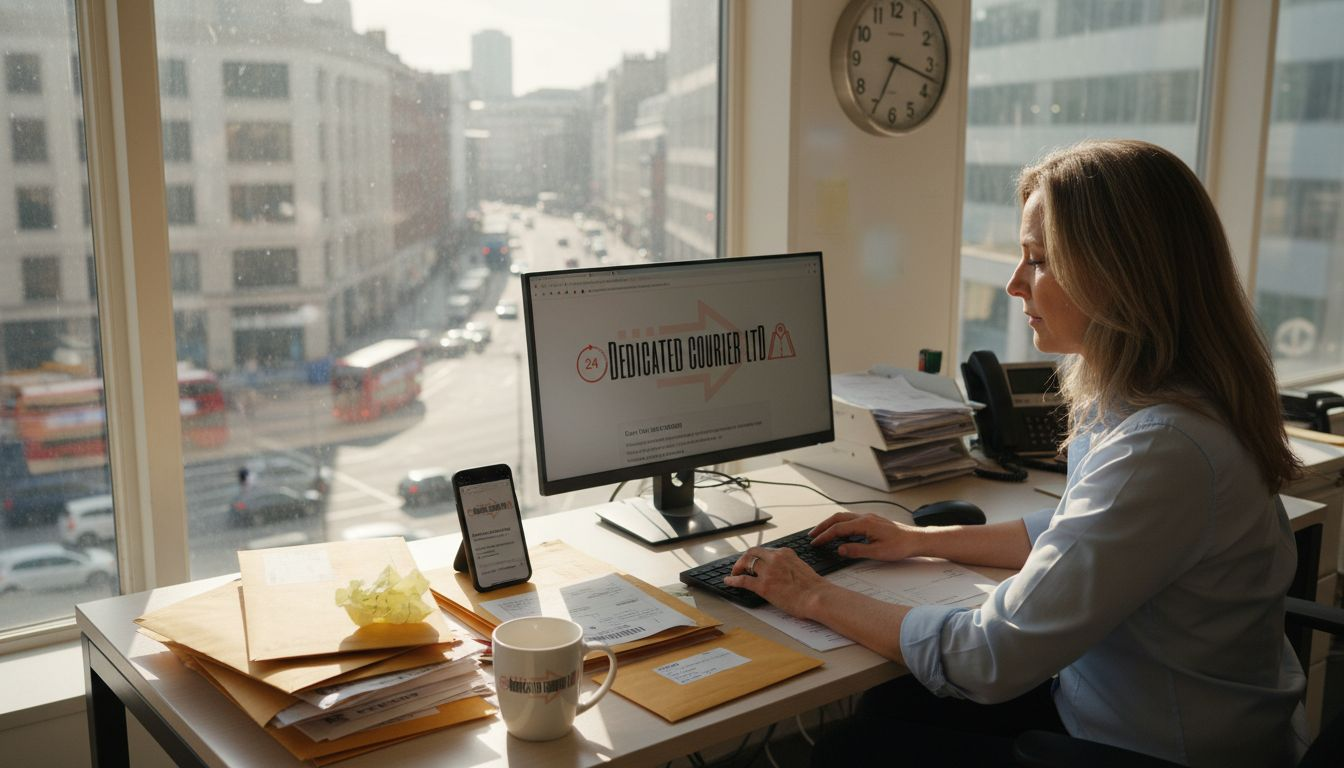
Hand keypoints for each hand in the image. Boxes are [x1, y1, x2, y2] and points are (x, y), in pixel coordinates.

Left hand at [722, 546, 833, 616]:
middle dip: (744, 558)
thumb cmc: (813, 588)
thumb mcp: (801, 568)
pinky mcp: (763, 585)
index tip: (753, 561)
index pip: (766, 551)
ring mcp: (768, 571)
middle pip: (752, 552)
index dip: (757, 556)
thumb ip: (788, 565)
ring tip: (734, 573)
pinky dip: (733, 579)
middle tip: (740, 566)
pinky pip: (743, 580)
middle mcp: (775, 558)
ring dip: (738, 567)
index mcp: (785, 553)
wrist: (817, 597)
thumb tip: (780, 572)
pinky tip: (728, 581)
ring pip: (746, 563)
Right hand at [808, 511, 923, 561]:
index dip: (824, 536)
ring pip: (844, 517)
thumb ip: (856, 550)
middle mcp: (865, 518)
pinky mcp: (872, 521)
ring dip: (830, 524)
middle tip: (811, 535)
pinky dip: (840, 524)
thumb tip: (839, 549)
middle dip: (822, 526)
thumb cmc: (901, 546)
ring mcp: (869, 518)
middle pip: (837, 518)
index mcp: (865, 524)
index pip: (838, 529)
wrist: (917, 540)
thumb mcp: (878, 552)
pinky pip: (851, 520)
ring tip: (821, 533)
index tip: (815, 543)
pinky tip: (839, 533)